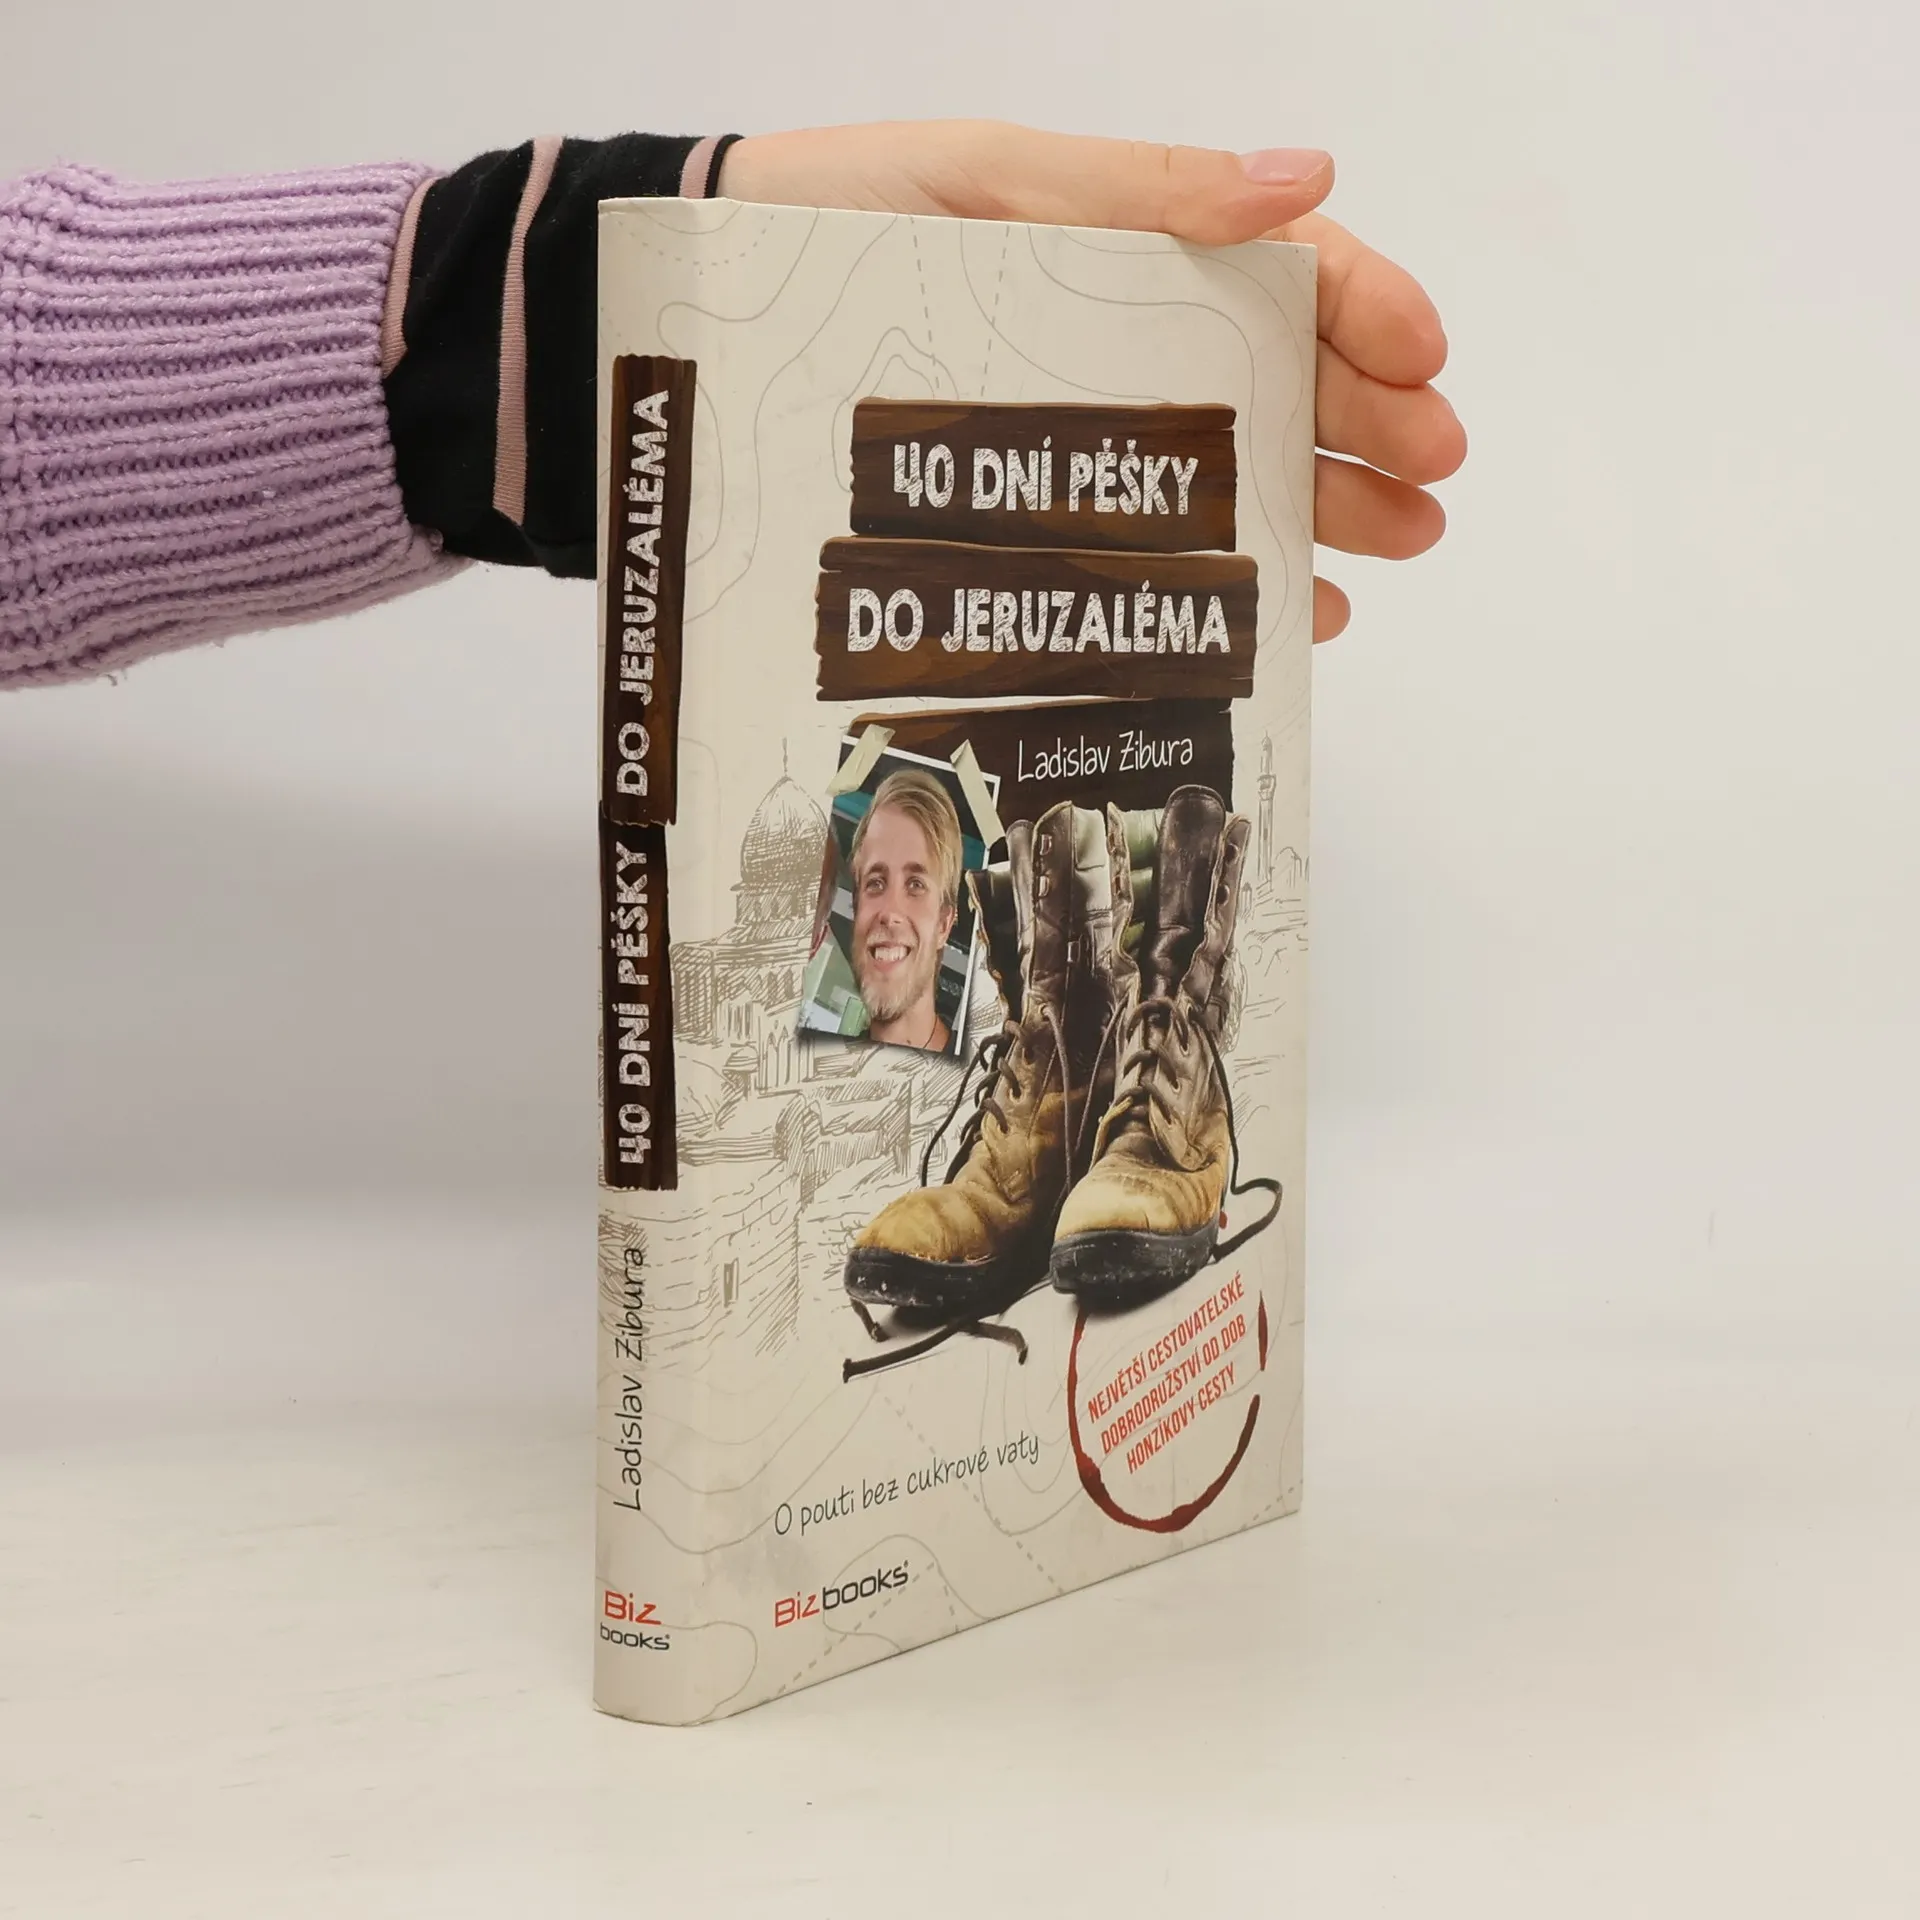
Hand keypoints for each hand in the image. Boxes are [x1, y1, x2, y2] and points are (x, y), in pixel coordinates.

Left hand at [722, 121, 1464, 641]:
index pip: (1282, 268)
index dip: (1367, 309)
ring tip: (1395, 547)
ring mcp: (1087, 429)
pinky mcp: (1035, 511)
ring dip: (1326, 506)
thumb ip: (1140, 191)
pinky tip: (1292, 606)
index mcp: (1127, 243)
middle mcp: (1123, 339)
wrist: (712, 319)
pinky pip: (1155, 550)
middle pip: (1280, 379)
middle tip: (1430, 484)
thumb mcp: (989, 184)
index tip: (1426, 366)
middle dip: (1370, 427)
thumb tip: (1303, 178)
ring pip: (1236, 469)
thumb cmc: (841, 223)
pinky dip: (1233, 578)